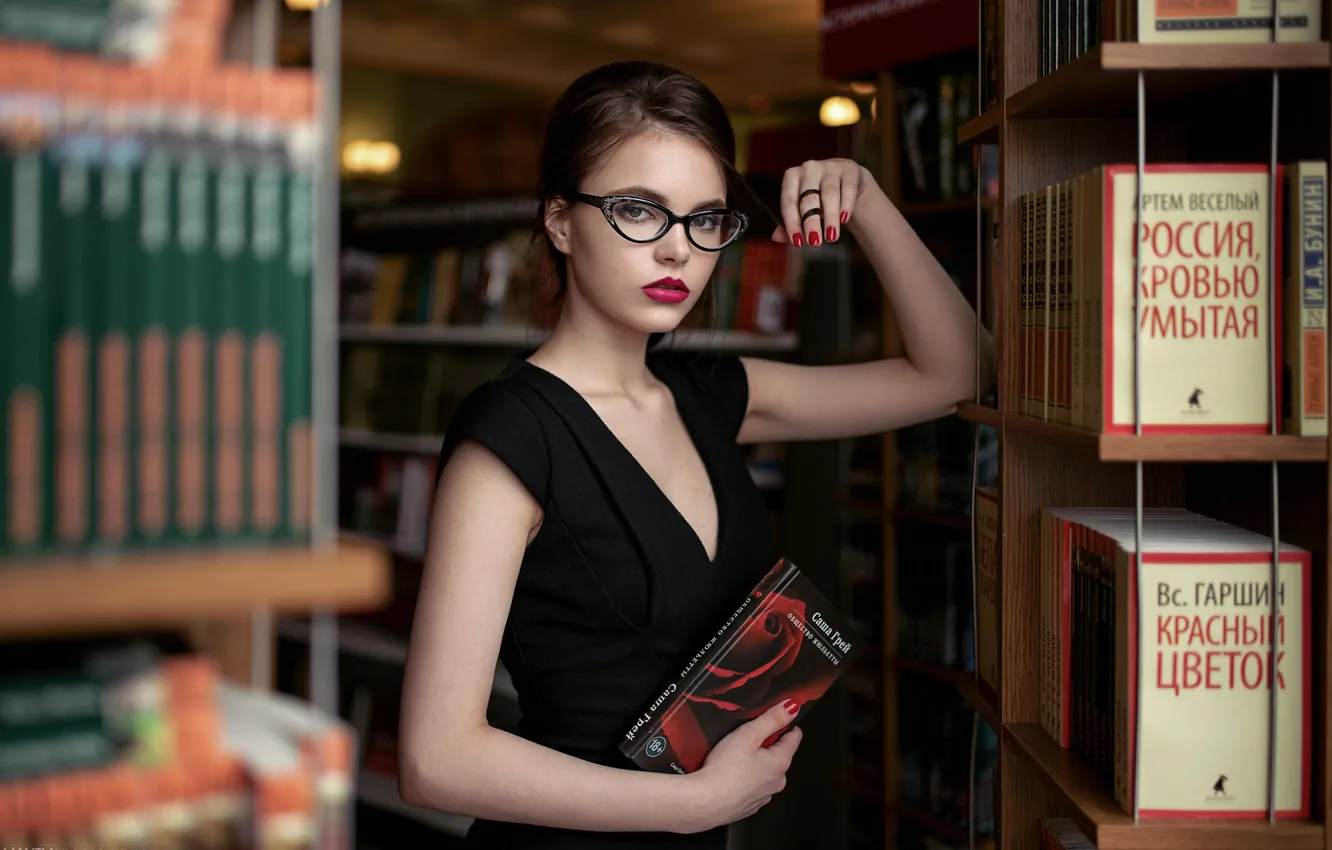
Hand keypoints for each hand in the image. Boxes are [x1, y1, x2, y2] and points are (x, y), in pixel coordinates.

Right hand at [680, 700, 803, 832]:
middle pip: (779, 755)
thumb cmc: (725, 768)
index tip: (773, 717)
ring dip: (756, 763)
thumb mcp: (748, 735)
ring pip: (765, 772)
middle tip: (746, 736)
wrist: (704, 803)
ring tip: (734, 756)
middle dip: (766, 744)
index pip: (794, 737)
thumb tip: (793, 707)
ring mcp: (763, 797)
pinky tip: (729, 774)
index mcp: (780, 762)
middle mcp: (777, 782)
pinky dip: (745, 779)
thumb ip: (772, 719)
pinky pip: (752, 787)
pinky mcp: (749, 807)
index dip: (785, 724)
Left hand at [772, 158, 869, 247]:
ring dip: (830, 217)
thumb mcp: (803, 207)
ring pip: (829, 194)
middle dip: (811, 222)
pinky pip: (848, 188)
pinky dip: (846, 205)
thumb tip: (776, 237)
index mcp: (792, 176)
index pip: (789, 201)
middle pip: (809, 198)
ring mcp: (830, 167)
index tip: (797, 241)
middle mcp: (809, 168)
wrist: (846, 180)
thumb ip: (789, 223)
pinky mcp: (849, 169)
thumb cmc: (819, 196)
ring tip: (831, 236)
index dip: (792, 223)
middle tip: (814, 241)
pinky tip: (844, 219)